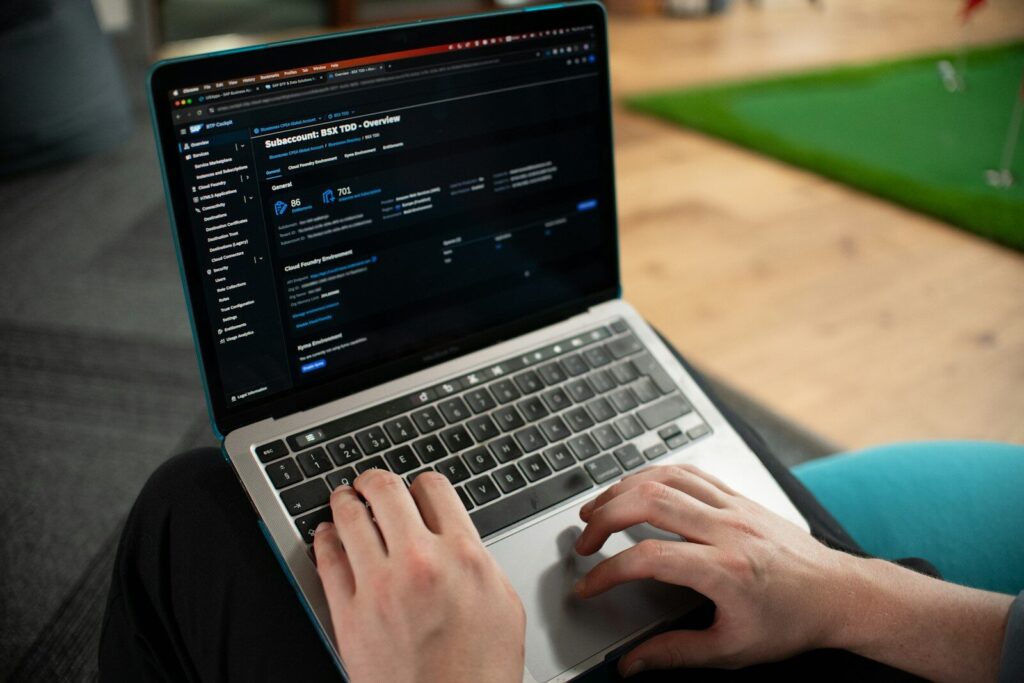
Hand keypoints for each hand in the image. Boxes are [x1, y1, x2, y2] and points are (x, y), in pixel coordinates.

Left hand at [313, 469, 524, 682]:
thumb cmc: (482, 671)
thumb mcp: (502, 603)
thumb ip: (477, 559)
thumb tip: (457, 537)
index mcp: (463, 554)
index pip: (433, 487)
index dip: (421, 484)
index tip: (415, 491)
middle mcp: (421, 561)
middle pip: (386, 490)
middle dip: (375, 481)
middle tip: (370, 484)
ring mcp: (380, 586)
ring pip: (350, 517)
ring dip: (345, 501)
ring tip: (344, 500)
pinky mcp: (349, 614)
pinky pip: (326, 559)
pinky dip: (324, 539)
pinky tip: (326, 535)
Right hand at [574, 464, 850, 676]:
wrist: (840, 594)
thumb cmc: (792, 622)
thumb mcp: (732, 651)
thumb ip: (675, 654)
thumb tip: (632, 665)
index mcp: (726, 570)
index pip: (649, 559)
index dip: (608, 572)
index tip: (588, 586)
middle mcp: (728, 529)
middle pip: (650, 501)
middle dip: (604, 516)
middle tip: (583, 539)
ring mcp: (734, 506)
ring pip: (666, 477)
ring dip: (623, 488)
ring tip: (597, 508)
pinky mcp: (739, 496)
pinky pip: (689, 471)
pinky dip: (653, 475)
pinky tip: (636, 488)